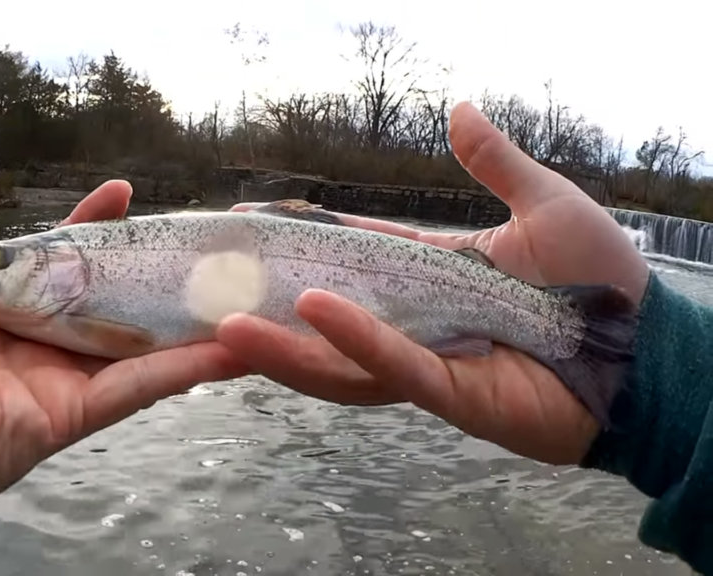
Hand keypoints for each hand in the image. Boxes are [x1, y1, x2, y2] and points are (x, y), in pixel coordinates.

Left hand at [0, 180, 245, 555]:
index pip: (58, 257)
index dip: (91, 225)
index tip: (122, 194)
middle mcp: (29, 340)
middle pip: (107, 301)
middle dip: (155, 272)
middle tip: (207, 243)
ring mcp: (51, 381)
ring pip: (136, 347)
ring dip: (189, 323)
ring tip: (245, 292)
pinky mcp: (65, 419)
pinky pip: (135, 389)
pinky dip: (185, 368)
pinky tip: (234, 344)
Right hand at [217, 102, 649, 464]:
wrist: (649, 352)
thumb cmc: (602, 281)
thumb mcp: (544, 206)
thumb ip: (495, 163)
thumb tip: (459, 108)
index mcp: (430, 279)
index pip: (353, 257)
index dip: (303, 240)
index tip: (252, 222)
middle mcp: (415, 323)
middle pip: (327, 315)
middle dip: (267, 303)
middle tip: (207, 284)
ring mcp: (426, 361)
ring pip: (340, 356)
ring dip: (283, 342)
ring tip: (227, 323)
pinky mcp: (447, 392)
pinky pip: (391, 365)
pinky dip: (353, 339)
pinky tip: (312, 310)